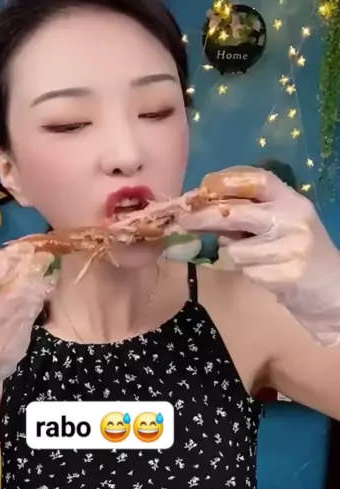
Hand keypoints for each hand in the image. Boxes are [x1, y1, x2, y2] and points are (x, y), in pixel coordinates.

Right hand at [0, 242, 54, 416]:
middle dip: (31, 271)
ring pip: (27, 308)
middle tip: (43, 253)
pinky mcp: (16, 355)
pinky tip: (37, 296)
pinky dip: (33, 307)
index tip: (22, 247)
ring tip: (45, 269)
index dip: (8, 261)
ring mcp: (3, 345)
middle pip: (15, 293)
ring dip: (37, 287)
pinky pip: (28, 324)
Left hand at [178, 166, 339, 345]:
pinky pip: (246, 272)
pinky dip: (249, 273)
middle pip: (236, 213)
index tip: (204, 185)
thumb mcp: (285, 224)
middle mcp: (291, 219)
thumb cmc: (301, 252)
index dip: (228, 180)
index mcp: (293, 201)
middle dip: (205, 217)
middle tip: (184, 219)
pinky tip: (267, 273)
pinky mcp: (284, 274)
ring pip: (236, 250)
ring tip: (257, 258)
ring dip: (236, 256)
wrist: (331, 288)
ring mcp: (289, 248)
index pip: (258, 180)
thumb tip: (207, 208)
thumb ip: (253, 214)